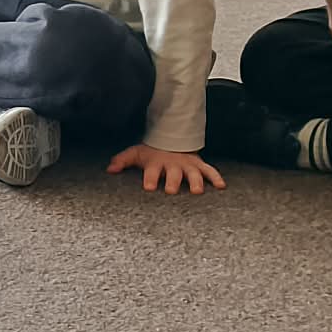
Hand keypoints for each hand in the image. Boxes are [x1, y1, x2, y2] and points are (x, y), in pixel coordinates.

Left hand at [107, 143, 224, 194]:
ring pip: (193, 174)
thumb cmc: (152, 152)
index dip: (151, 178)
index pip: (152, 172)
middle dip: (173, 181)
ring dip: (195, 182)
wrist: (171, 140)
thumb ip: (122, 161)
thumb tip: (109, 169)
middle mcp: (173, 165)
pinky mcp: (199, 165)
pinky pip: (209, 171)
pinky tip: (222, 186)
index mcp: (157, 163)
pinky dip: (216, 178)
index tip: (149, 187)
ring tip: (197, 191)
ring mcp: (188, 165)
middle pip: (174, 174)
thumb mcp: (135, 154)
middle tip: (172, 190)